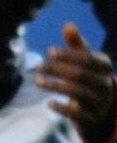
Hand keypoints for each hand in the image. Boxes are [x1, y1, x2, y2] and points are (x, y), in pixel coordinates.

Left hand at [35, 23, 115, 140]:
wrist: (99, 107)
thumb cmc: (87, 75)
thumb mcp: (85, 58)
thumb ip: (76, 43)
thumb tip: (68, 25)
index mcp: (104, 66)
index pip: (87, 58)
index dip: (68, 54)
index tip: (49, 52)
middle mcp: (105, 83)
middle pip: (80, 75)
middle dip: (57, 70)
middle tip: (39, 67)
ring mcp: (100, 102)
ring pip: (78, 93)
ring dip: (55, 86)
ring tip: (37, 81)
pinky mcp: (92, 117)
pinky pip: (77, 114)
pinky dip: (62, 108)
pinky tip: (48, 103)